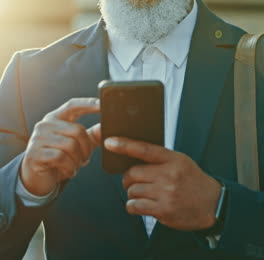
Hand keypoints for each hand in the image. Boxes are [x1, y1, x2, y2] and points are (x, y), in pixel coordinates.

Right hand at [21, 98, 100, 195]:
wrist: (38, 179)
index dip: (88, 103)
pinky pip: (61, 158)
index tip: (102, 104)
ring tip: (76, 166)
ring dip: (78, 160)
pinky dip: (69, 167)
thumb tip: (105, 126)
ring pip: (70, 145)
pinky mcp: (34, 154)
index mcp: (56, 118)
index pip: (73, 105)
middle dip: (87, 148)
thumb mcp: (77, 145)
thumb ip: (91, 135)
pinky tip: (69, 171)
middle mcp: (45, 124)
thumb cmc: (59, 159)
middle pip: (77, 130)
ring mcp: (38, 138)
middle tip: (86, 159)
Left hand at [105, 137, 221, 230]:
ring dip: (132, 192)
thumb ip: (159, 158)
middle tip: (133, 180)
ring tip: (142, 193)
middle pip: (133, 173)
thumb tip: (133, 155)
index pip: (144, 149)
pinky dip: (133, 205)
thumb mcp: (180, 160)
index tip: (110, 142)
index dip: (124, 145)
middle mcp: (168, 175)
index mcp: (172, 159)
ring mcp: (165, 193)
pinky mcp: (163, 211)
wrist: (212, 203)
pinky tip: (140, 204)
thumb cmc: (193, 179)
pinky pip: (135, 206)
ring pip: (132, 190)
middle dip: (128, 178)